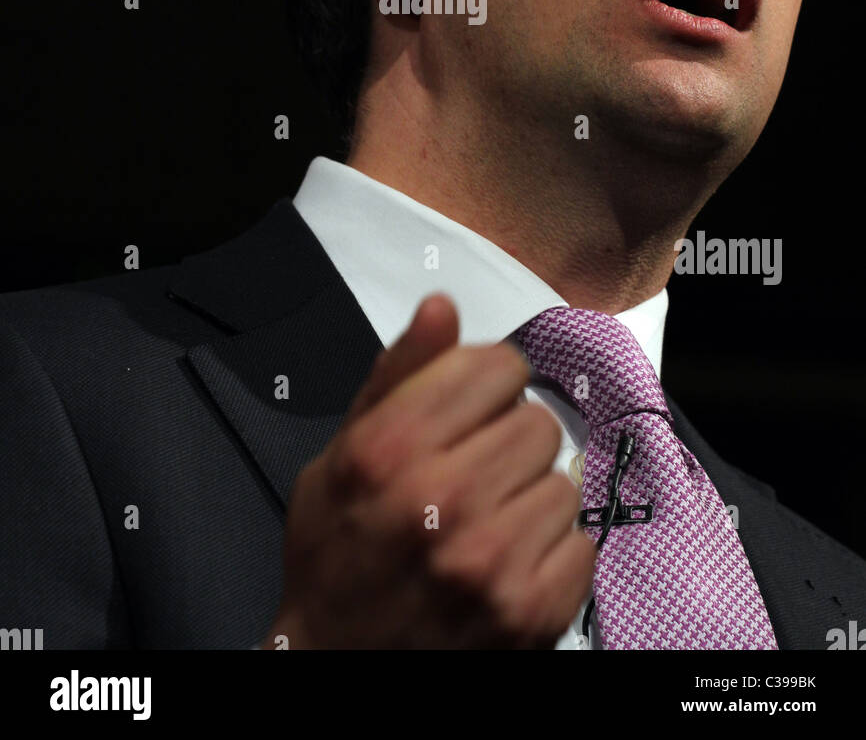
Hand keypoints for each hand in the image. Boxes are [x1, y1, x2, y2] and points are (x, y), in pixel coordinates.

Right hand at [260, 294, 593, 648]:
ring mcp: (490, 560)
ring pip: (564, 481)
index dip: (487, 383)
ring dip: (532, 496)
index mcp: (390, 448)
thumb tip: (441, 306)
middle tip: (474, 474)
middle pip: (538, 422)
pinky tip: (509, 562)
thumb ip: (398, 375)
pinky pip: (582, 543)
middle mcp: (443, 498)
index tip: (471, 408)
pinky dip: (554, 551)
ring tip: (489, 522)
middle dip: (510, 440)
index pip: (499, 366)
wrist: (341, 665)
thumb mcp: (344, 451)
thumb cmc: (338, 553)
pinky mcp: (529, 612)